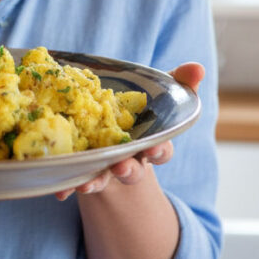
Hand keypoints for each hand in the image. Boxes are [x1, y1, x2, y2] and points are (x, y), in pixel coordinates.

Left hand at [54, 62, 203, 200]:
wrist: (109, 127)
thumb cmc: (141, 110)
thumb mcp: (161, 93)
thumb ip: (181, 81)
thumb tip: (198, 68)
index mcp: (150, 143)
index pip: (161, 150)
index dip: (159, 150)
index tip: (154, 148)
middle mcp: (130, 159)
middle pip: (133, 170)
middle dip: (128, 170)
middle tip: (121, 168)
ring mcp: (105, 167)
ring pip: (103, 178)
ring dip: (97, 182)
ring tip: (87, 184)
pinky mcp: (83, 170)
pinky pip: (76, 179)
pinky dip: (69, 185)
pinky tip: (61, 190)